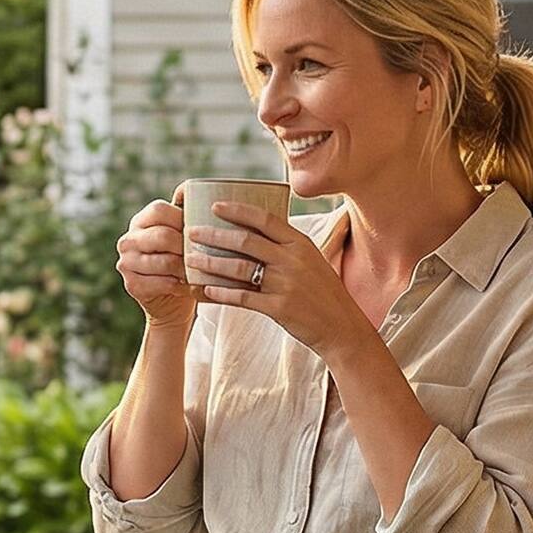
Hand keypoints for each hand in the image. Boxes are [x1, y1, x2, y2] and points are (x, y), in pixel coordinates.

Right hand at [115, 197, 196, 333]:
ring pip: (165, 262)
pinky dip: (181, 286)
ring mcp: (126, 262)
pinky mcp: (131, 284)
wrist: (173, 301)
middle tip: (204, 255)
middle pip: (163, 236)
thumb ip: (187, 212)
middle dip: (187, 247)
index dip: (183, 219)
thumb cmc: (183, 260)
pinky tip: (189, 286)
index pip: (160, 210)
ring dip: (187, 269)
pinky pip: (162, 283)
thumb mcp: (185, 235)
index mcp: (141, 221)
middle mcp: (128, 239)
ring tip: (201, 271)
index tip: (200, 230)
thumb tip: (188, 188)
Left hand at [186, 200, 365, 360]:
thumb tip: (256, 232)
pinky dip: (221, 293)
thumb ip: (286, 247)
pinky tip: (205, 290)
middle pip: (245, 241)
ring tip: (191, 260)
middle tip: (192, 232)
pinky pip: (243, 298)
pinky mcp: (279, 308)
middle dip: (214, 235)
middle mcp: (293, 260)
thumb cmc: (323, 293)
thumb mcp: (311, 261)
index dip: (237, 211)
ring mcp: (286, 284)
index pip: (264, 218)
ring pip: (239, 269)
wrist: (342, 326)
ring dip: (211, 263)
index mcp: (300, 243)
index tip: (215, 206)